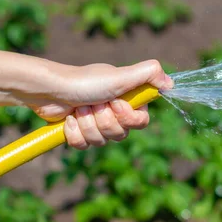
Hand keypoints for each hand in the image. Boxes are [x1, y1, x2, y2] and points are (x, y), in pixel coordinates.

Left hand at [15, 59, 172, 148]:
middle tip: (92, 103)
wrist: (50, 90)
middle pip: (120, 134)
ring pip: (101, 142)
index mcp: (127, 99)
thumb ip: (149, 74)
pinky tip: (68, 119)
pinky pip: (84, 146)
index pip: (141, 122)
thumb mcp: (120, 76)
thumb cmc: (85, 81)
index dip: (127, 117)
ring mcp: (96, 123)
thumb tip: (171, 84)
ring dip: (87, 125)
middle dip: (103, 120)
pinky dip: (74, 133)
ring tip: (79, 109)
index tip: (115, 103)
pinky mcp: (79, 133)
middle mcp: (114, 111)